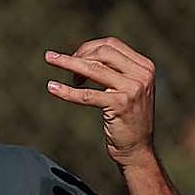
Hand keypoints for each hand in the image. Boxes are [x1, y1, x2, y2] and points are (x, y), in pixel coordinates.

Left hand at [45, 37, 155, 167]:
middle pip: (102, 52)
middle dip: (78, 55)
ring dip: (68, 63)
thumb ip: (115, 72)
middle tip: (61, 65)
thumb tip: (84, 57)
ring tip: (50, 60)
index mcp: (144, 66)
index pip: (111, 45)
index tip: (73, 58)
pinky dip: (67, 91)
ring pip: (94, 69)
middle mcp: (141, 74)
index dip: (88, 48)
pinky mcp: (120, 104)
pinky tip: (52, 87)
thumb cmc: (126, 119)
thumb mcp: (127, 89)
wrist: (137, 149)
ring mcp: (132, 89)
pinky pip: (87, 95)